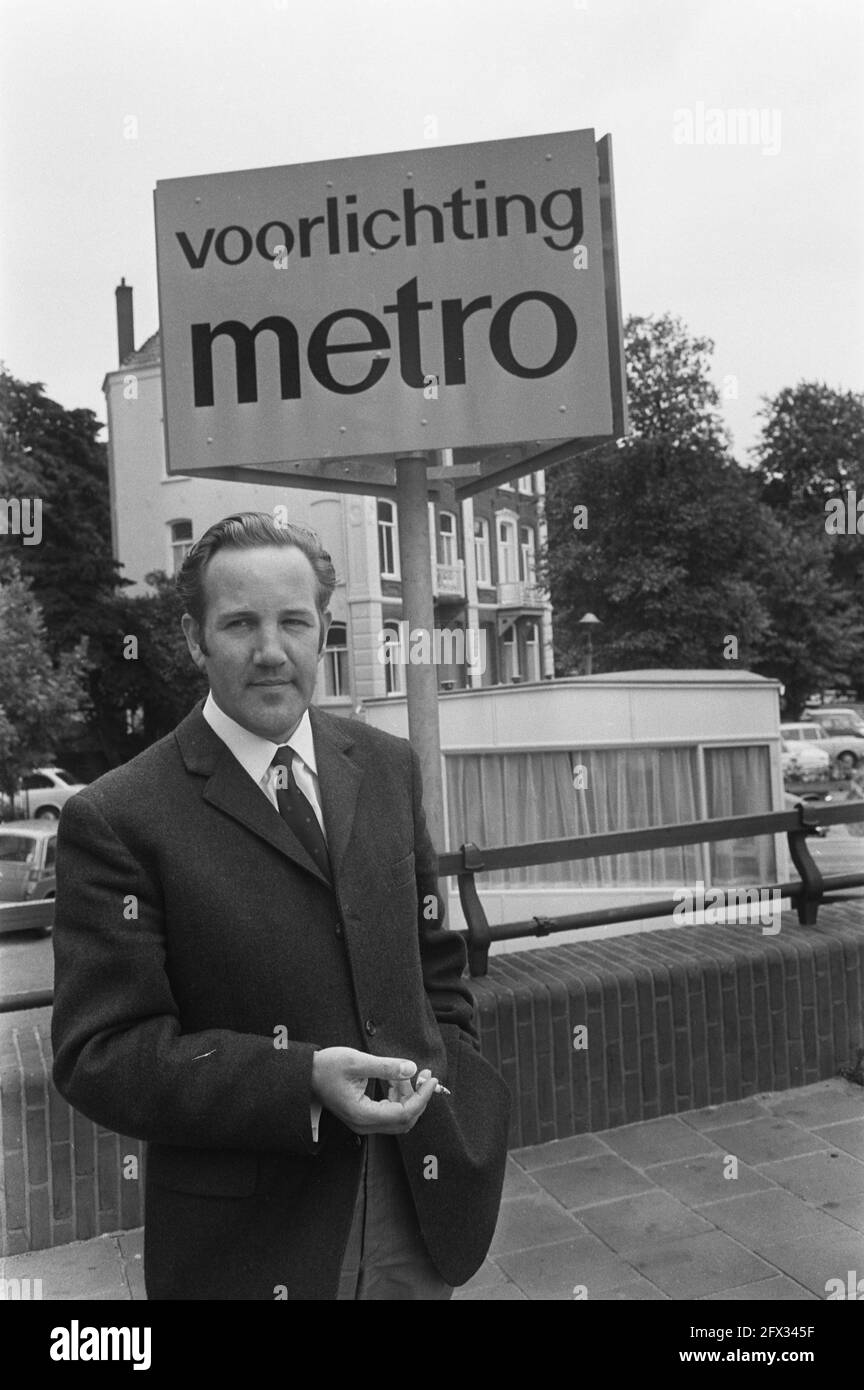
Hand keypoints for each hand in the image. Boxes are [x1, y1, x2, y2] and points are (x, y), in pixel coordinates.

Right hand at [311, 1048, 437, 1134]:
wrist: (307, 1074)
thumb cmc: (327, 1066)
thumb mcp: (357, 1061)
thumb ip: (386, 1067)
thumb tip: (412, 1069)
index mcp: (363, 1114)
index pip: (404, 1113)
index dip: (422, 1097)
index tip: (432, 1079)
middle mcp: (365, 1125)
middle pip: (405, 1120)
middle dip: (418, 1097)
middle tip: (422, 1074)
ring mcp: (364, 1123)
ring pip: (399, 1117)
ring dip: (407, 1095)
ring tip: (403, 1072)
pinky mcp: (364, 1116)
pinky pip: (390, 1112)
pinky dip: (398, 1096)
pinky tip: (393, 1078)